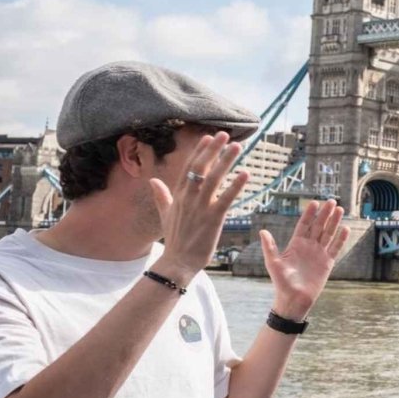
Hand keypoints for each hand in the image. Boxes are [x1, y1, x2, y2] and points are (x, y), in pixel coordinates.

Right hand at [149, 133, 249, 282]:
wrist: (177, 262)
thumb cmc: (175, 239)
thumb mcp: (165, 214)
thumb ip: (161, 196)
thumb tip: (153, 180)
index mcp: (178, 196)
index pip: (189, 168)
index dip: (199, 152)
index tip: (207, 137)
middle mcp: (188, 198)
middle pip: (201, 168)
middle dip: (213, 150)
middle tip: (225, 134)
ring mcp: (200, 208)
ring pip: (214, 179)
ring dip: (226, 161)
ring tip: (237, 147)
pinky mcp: (213, 219)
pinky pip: (226, 199)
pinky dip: (235, 186)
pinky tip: (245, 174)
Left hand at [261, 200, 348, 319]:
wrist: (294, 299)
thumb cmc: (281, 283)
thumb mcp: (273, 263)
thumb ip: (270, 247)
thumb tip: (262, 231)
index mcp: (296, 244)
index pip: (304, 225)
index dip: (309, 214)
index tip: (314, 203)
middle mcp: (308, 246)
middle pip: (318, 226)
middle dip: (325, 214)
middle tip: (331, 201)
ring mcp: (319, 254)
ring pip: (328, 234)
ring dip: (334, 222)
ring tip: (339, 209)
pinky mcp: (327, 263)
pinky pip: (336, 248)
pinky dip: (341, 239)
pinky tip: (345, 228)